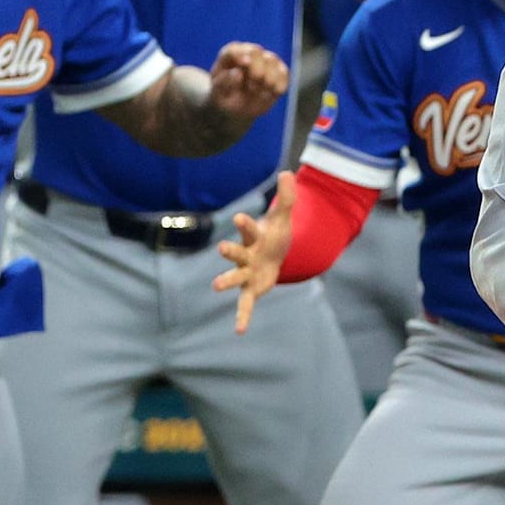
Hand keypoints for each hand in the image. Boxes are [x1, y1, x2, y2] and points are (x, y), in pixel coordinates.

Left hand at [207, 40, 288, 121]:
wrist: (236, 109)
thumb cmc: (224, 96)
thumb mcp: (217, 92)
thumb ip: (224, 82)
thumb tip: (237, 73)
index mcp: (230, 54)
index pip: (234, 50)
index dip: (240, 55)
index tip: (245, 63)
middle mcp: (249, 53)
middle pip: (255, 51)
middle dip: (256, 68)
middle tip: (252, 87)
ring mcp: (265, 61)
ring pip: (272, 60)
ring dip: (267, 78)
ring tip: (258, 92)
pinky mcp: (278, 72)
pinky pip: (283, 73)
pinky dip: (279, 84)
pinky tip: (271, 94)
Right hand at [212, 172, 294, 332]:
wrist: (275, 256)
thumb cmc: (275, 236)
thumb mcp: (283, 218)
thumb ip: (286, 198)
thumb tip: (289, 172)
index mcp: (254, 237)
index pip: (249, 229)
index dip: (246, 223)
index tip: (240, 217)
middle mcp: (246, 255)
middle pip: (237, 252)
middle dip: (230, 251)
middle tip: (222, 248)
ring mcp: (247, 273)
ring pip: (235, 277)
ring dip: (226, 280)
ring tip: (215, 286)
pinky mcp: (251, 289)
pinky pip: (245, 304)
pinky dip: (242, 317)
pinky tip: (239, 331)